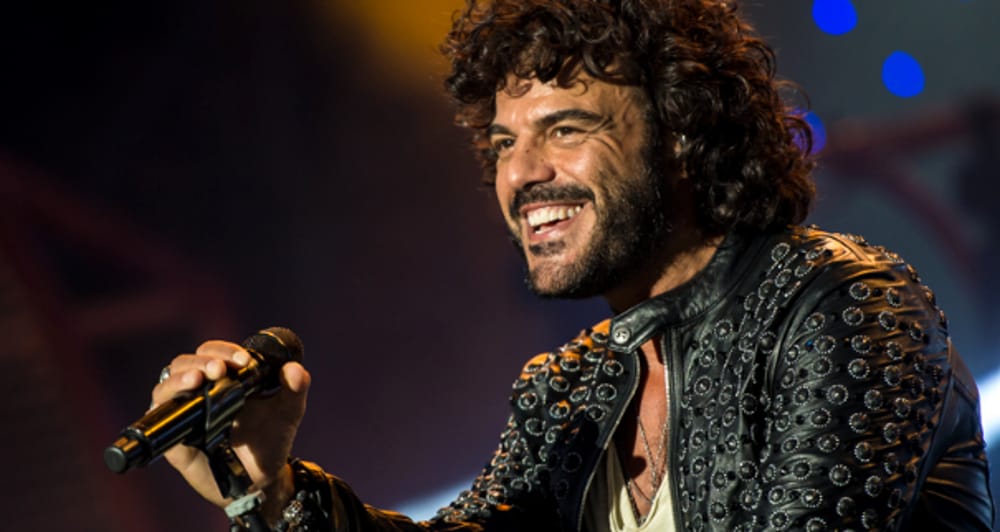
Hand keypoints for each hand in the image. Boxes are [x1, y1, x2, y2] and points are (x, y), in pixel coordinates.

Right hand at [150, 340, 310, 517]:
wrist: (262, 478)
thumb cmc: (271, 439)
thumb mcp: (289, 412)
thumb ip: (296, 388)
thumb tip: (294, 369)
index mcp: (224, 378)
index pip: (212, 352)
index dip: (224, 351)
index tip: (244, 361)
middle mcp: (199, 392)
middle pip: (184, 364)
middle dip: (201, 362)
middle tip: (219, 370)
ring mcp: (184, 415)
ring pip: (166, 386)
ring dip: (180, 378)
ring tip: (198, 380)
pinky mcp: (174, 441)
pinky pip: (159, 422)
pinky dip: (165, 409)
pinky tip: (181, 407)